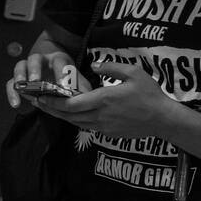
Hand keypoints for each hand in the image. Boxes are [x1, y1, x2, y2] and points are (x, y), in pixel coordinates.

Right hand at [5, 50, 83, 110]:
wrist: (53, 70)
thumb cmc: (67, 76)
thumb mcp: (77, 79)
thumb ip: (82, 87)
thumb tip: (87, 98)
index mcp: (58, 59)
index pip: (59, 61)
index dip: (61, 72)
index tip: (63, 84)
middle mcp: (41, 60)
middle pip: (35, 59)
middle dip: (35, 69)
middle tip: (36, 80)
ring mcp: (28, 68)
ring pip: (20, 66)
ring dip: (20, 76)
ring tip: (21, 87)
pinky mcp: (19, 78)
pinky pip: (11, 83)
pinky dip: (12, 93)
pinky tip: (15, 103)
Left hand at [34, 60, 173, 137]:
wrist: (163, 119)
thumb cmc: (150, 94)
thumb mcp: (133, 72)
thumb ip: (111, 67)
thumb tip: (93, 66)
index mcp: (103, 99)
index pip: (71, 103)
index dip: (53, 101)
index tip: (40, 95)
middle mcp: (99, 116)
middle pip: (68, 115)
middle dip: (50, 109)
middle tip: (37, 102)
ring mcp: (104, 127)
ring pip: (75, 123)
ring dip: (61, 116)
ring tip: (49, 108)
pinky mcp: (109, 133)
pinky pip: (86, 127)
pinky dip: (75, 120)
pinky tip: (71, 114)